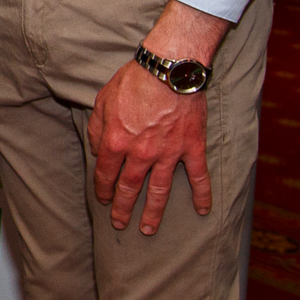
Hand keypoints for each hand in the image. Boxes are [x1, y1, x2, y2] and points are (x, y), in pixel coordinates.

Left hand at [88, 0, 229, 234]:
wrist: (169, 69)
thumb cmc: (134, 81)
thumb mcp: (102, 100)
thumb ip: (97, 128)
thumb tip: (96, 150)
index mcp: (116, 141)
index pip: (106, 173)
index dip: (103, 189)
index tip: (103, 200)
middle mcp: (141, 153)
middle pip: (130, 188)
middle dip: (123, 208)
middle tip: (120, 225)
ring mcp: (168, 153)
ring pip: (160, 190)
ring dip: (154, 212)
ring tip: (148, 230)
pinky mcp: (192, 147)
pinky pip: (198, 176)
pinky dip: (202, 195)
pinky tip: (202, 211)